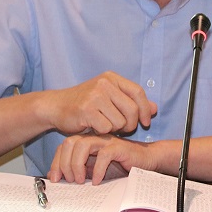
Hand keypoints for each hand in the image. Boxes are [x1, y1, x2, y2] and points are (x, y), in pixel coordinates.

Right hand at [42, 71, 156, 136]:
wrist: (56, 106)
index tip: (146, 122)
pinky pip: (106, 128)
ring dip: (115, 129)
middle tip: (123, 129)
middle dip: (131, 124)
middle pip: (132, 109)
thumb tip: (155, 108)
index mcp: (111, 78)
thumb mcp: (109, 98)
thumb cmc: (85, 104)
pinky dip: (103, 132)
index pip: (138, 92)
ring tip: (105, 126)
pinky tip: (95, 128)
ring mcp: (94, 96)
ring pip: (120, 121)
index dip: (145, 109)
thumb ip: (131, 102)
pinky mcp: (86, 110)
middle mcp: (104, 84)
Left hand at [48, 134, 160, 184]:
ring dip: (77, 164)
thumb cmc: (121, 166)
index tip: (55, 179)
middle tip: (69, 180)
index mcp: (87, 141)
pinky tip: (97, 181)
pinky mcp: (119, 147)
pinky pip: (103, 155)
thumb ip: (78, 171)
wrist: (146, 161)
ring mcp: (106, 141)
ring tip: (81, 180)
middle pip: (69, 142)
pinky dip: (97, 169)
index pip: (64, 146)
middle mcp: (94, 138)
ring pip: (83, 145)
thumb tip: (55, 177)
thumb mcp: (94, 171)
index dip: (56, 162)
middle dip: (64, 163)